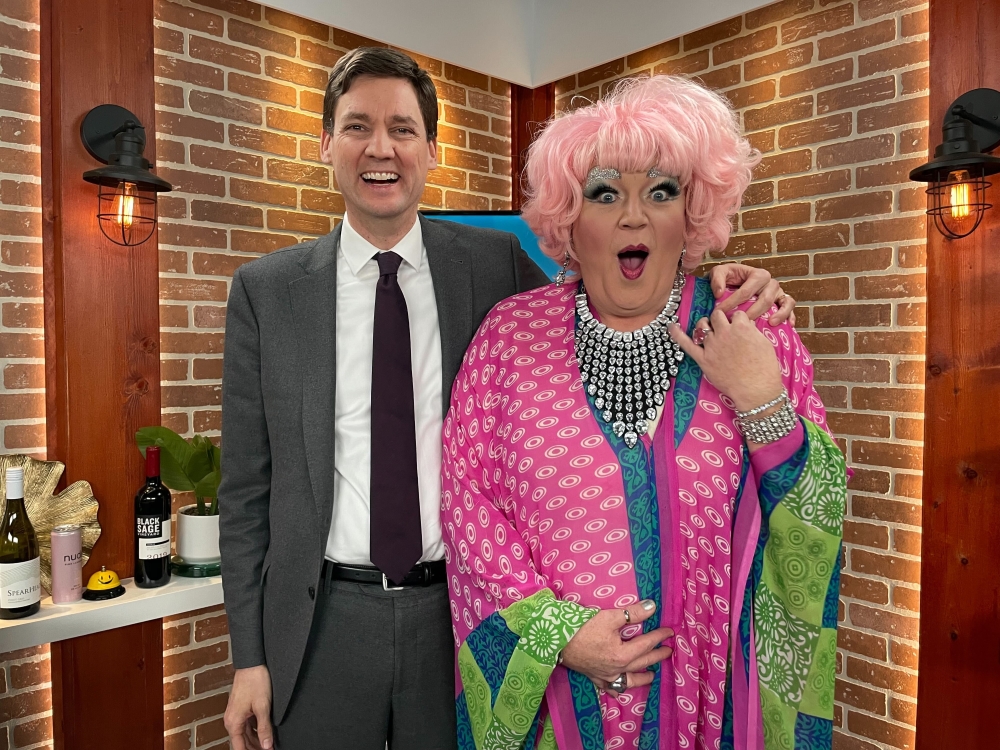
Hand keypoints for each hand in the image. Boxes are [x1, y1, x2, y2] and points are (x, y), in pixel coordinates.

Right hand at [225, 665, 273, 749]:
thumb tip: (266, 746)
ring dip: (256, 741)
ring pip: (245, 734)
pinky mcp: (241, 708)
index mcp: (233, 722)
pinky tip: (265, 733)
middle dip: (254, 748)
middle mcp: (231, 720)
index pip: (239, 747)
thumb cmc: (255, 681)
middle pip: (242, 742)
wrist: (252, 662)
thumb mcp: (262, 707)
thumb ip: (264, 728)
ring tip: (269, 745)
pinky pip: (247, 725)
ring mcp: (236, 714)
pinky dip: (255, 731)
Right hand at [559, 599, 673, 691]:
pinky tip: (620, 692)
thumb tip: (652, 607)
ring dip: (642, 678)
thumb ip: (632, 613)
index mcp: (623, 654)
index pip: (646, 643)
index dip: (659, 636)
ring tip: (652, 675)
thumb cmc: (582, 628)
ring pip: (629, 681)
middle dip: (657, 656)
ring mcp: (605, 676)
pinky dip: (618, 690)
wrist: (557, 642)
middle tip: (668, 651)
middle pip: (642, 662)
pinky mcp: (595, 678)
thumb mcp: (609, 617)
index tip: (669, 632)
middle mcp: (617, 669)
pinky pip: (610, 689)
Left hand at [669, 307, 782, 414]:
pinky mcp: (703, 359)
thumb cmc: (765, 368)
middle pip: (716, 315)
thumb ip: (752, 331)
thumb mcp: (764, 343)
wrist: (756, 389)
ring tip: (708, 328)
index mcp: (741, 327)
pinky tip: (670, 326)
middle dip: (720, 318)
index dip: (738, 320)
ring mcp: (712, 346)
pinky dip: (677, 335)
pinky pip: (686, 344)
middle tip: (723, 326)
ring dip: (705, 325)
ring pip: (702, 326)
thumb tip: (746, 324)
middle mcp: (724, 333)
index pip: (736, 314)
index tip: (739, 325)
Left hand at [707, 263, 795, 325]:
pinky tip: (788, 325)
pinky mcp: (783, 301)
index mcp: (757, 274)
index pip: (746, 291)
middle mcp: (770, 282)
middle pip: (765, 299)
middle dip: (753, 312)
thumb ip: (717, 279)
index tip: (720, 314)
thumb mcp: (719, 273)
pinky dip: (790, 315)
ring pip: (783, 302)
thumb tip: (719, 293)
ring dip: (778, 314)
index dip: (733, 303)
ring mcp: (778, 292)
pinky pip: (790, 307)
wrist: (736, 282)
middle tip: (741, 323)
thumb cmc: (729, 277)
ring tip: (770, 323)